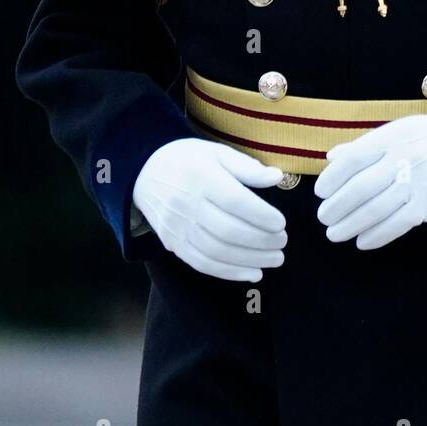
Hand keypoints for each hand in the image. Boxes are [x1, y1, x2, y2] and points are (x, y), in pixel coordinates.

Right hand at [132, 137, 287, 281]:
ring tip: (275, 259)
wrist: (144, 174)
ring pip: (217, 252)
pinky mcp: (174, 244)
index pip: (235, 201)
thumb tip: (277, 177)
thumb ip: (247, 167)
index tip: (281, 223)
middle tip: (283, 243)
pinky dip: (230, 273)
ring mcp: (178, 228)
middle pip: (228, 231)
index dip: (261, 216)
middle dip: (261, 242)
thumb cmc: (188, 160)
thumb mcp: (217, 152)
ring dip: (250, 260)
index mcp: (201, 177)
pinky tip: (252, 273)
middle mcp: (187, 204)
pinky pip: (203, 264)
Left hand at [313, 114, 426, 249]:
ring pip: (377, 209)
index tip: (320, 193)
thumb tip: (332, 157)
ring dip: (351, 225)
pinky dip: (378, 235)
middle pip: (361, 187)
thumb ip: (367, 144)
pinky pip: (399, 223)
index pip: (353, 158)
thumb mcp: (403, 129)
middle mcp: (405, 157)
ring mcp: (420, 181)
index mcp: (393, 135)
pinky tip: (363, 242)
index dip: (332, 178)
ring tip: (335, 234)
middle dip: (337, 207)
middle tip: (324, 219)